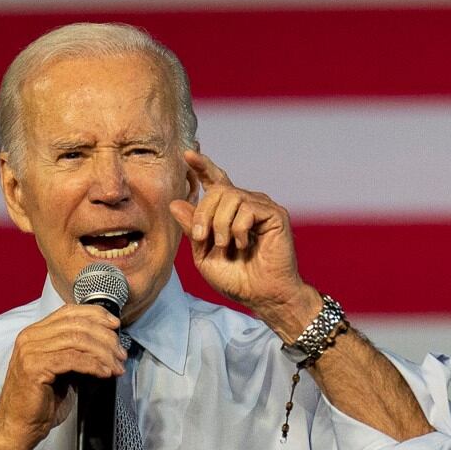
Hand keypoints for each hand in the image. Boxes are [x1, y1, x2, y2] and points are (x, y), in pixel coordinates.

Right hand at [0, 302, 127, 446]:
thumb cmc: (39, 401)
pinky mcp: (35, 367)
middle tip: (120, 353)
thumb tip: (105, 343)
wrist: (18, 426)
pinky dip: (93, 365)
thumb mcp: (59, 368)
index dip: (95, 315)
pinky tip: (104, 372)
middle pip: (76, 325)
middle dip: (105, 337)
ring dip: (103, 353)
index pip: (69, 311)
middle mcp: (30, 337)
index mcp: (35, 333)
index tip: (115, 325)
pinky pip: (72, 359)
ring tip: (116, 365)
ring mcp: (30, 351)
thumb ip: (73, 351)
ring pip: (77, 340)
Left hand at [170, 150, 320, 337]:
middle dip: (203, 213)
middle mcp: (247, 203)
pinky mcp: (275, 214)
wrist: (262, 296)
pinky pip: (247, 208)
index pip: (216, 181)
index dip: (202, 166)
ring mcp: (262, 207)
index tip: (187, 154)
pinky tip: (245, 244)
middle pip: (217, 189)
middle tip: (200, 238)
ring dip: (220, 224)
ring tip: (226, 245)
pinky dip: (239, 229)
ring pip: (231, 196)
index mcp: (230, 212)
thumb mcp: (204, 254)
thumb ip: (191, 229)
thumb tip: (175, 203)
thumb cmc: (236, 279)